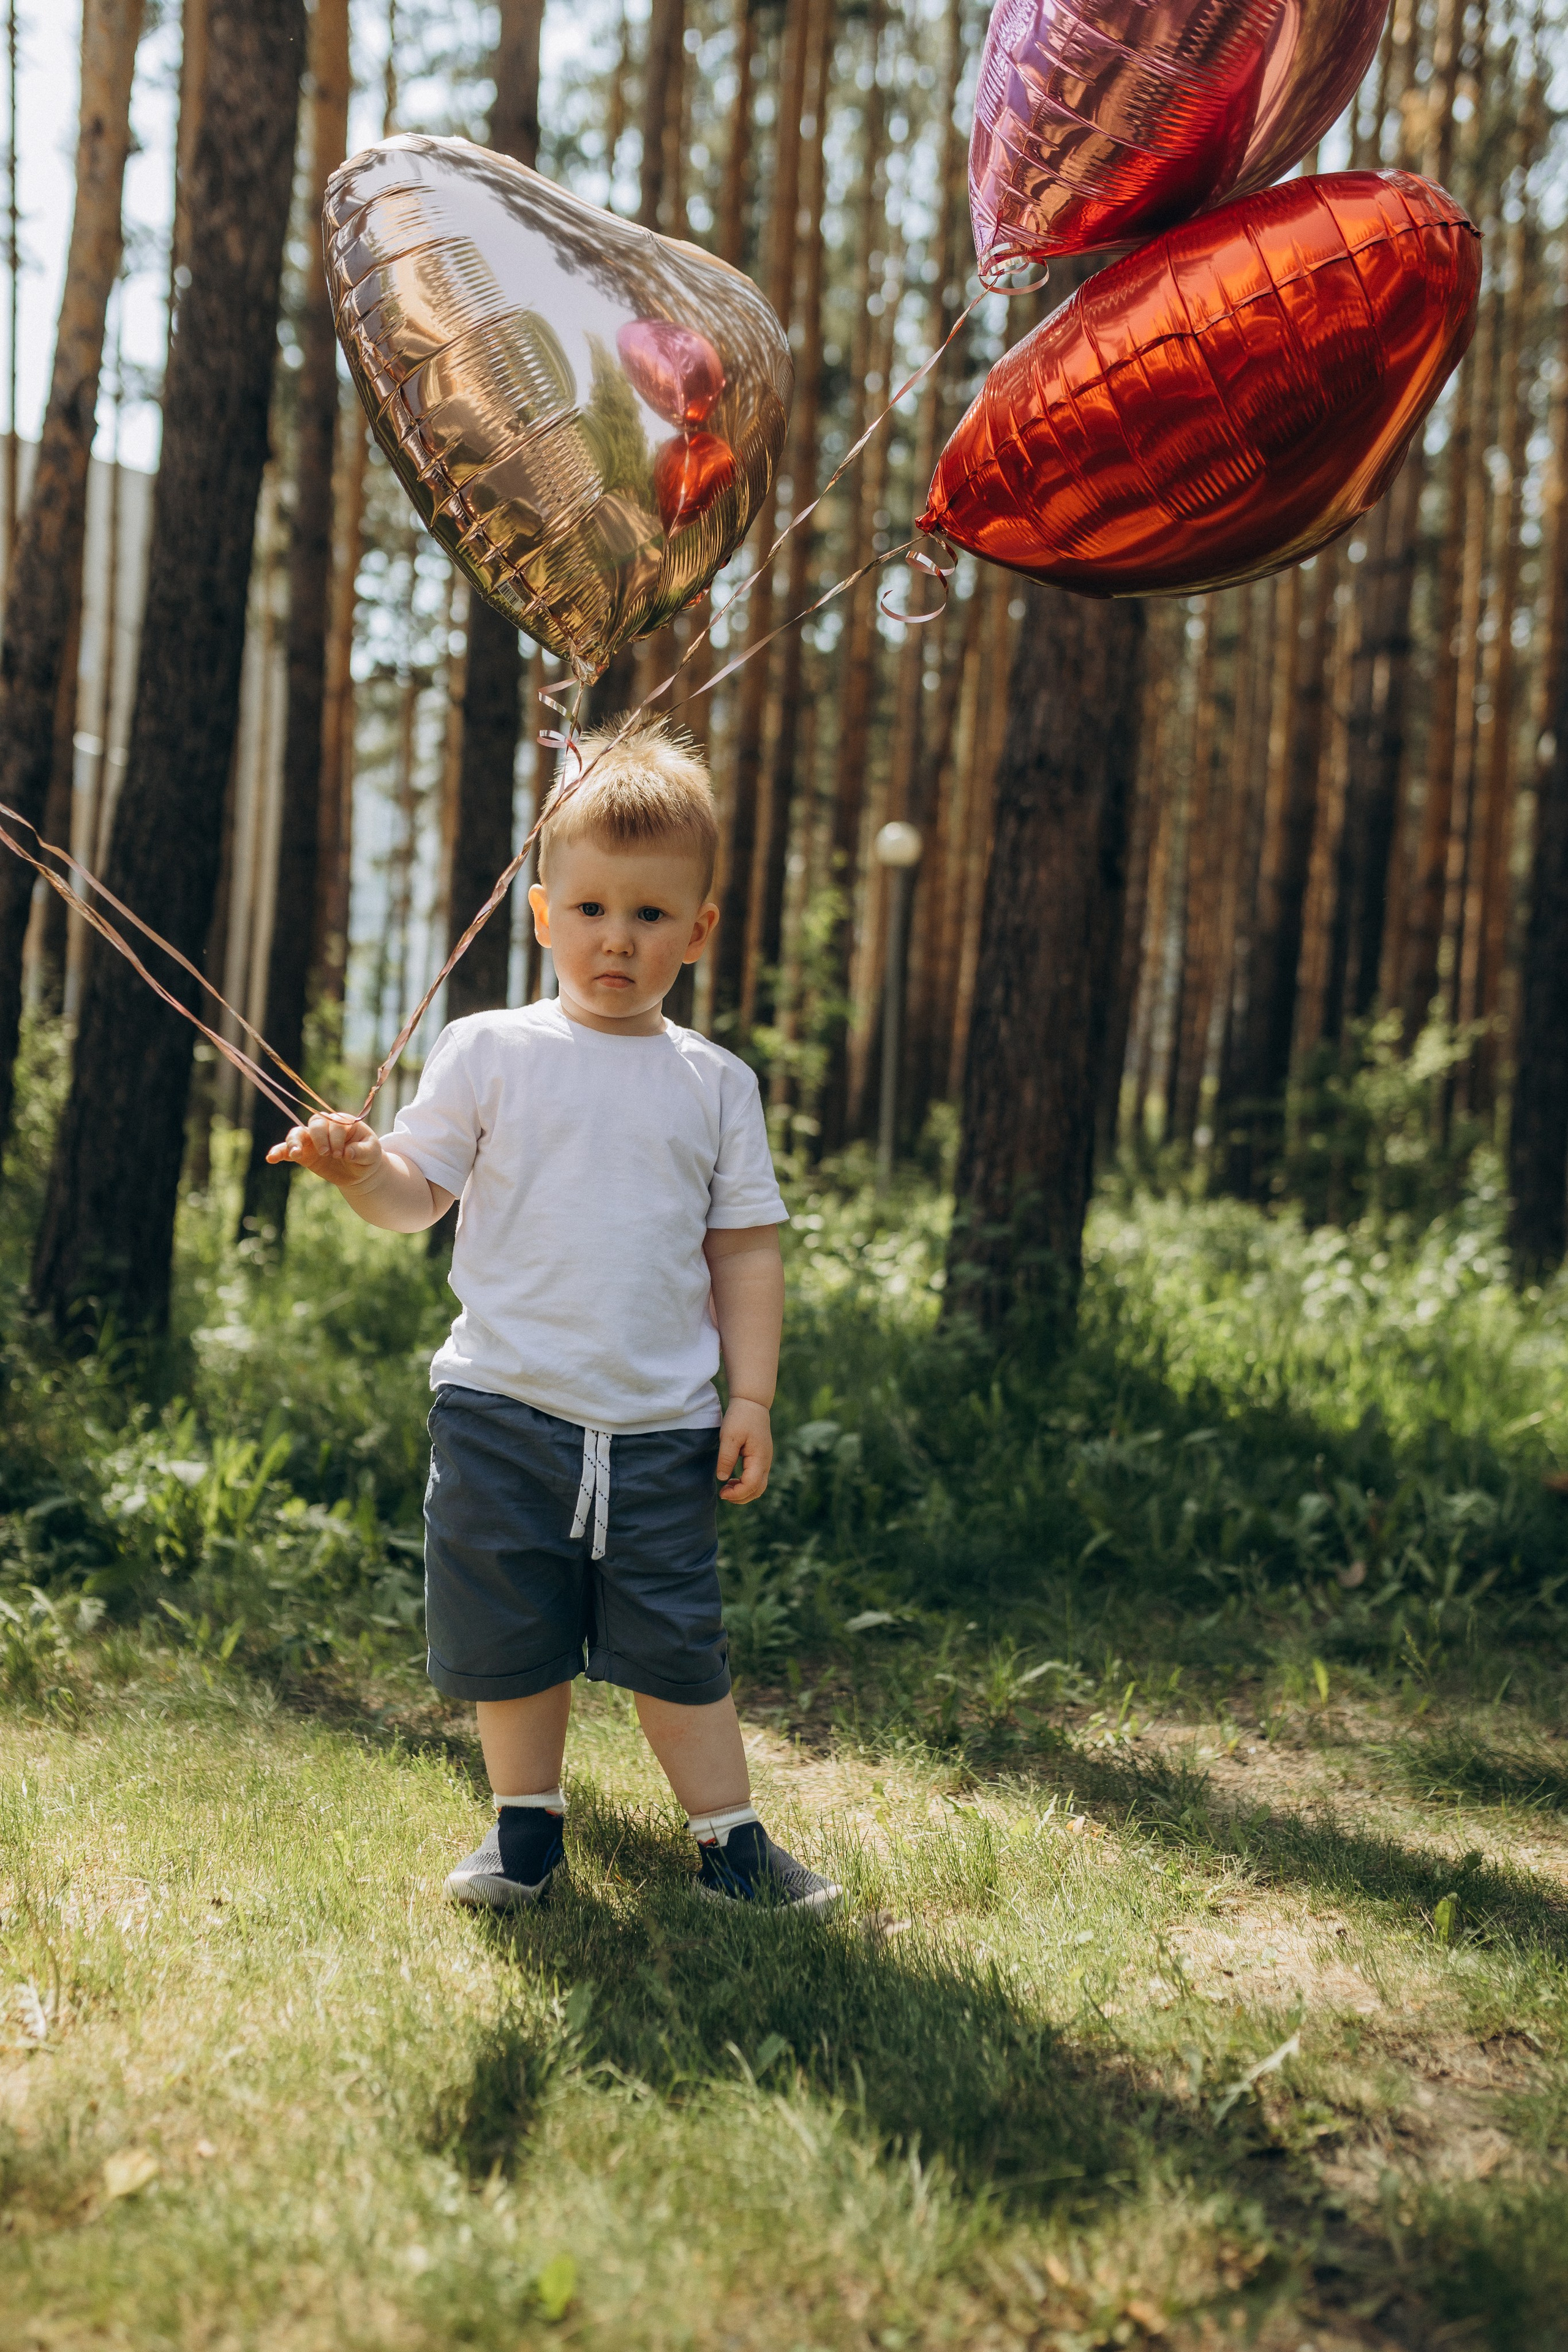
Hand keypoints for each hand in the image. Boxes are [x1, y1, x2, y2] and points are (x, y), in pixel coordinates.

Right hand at [265, 1112, 382, 1189]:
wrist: (360, 1171)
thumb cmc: (367, 1156)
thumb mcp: (372, 1153)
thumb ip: (362, 1151)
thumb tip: (347, 1153)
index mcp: (343, 1122)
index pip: (334, 1123)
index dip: (335, 1138)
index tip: (342, 1154)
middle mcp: (325, 1127)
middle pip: (314, 1123)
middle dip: (319, 1137)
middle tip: (328, 1154)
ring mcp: (312, 1140)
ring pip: (297, 1133)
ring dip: (294, 1142)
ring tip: (296, 1154)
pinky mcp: (303, 1153)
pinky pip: (287, 1150)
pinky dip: (278, 1152)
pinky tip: (271, 1158)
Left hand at [716, 1398, 771, 1504]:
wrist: (752, 1403)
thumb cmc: (740, 1417)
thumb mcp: (729, 1437)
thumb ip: (726, 1458)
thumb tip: (722, 1478)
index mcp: (760, 1458)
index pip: (751, 1486)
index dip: (737, 1493)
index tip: (722, 1492)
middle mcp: (766, 1462)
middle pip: (758, 1490)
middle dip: (741, 1497)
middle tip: (723, 1494)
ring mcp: (765, 1461)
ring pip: (759, 1486)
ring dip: (743, 1492)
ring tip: (727, 1488)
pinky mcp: (761, 1458)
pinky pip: (756, 1478)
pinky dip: (745, 1484)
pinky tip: (732, 1479)